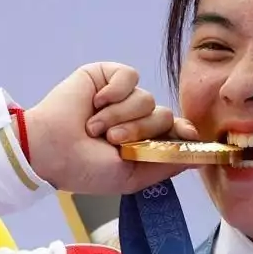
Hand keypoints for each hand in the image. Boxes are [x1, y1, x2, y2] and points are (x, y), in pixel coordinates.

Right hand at [19, 63, 196, 195]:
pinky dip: (116, 91)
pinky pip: (130, 76)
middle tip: (113, 140)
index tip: (187, 135)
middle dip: (139, 130)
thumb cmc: (86, 169)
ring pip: (145, 98)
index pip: (174, 131)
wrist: (52, 151)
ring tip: (95, 127)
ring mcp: (121, 96)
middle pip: (162, 115)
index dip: (182, 132)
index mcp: (141, 141)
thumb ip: (166, 165)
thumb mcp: (131, 177)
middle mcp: (134, 117)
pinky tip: (98, 102)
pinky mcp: (106, 76)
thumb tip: (201, 156)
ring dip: (120, 116)